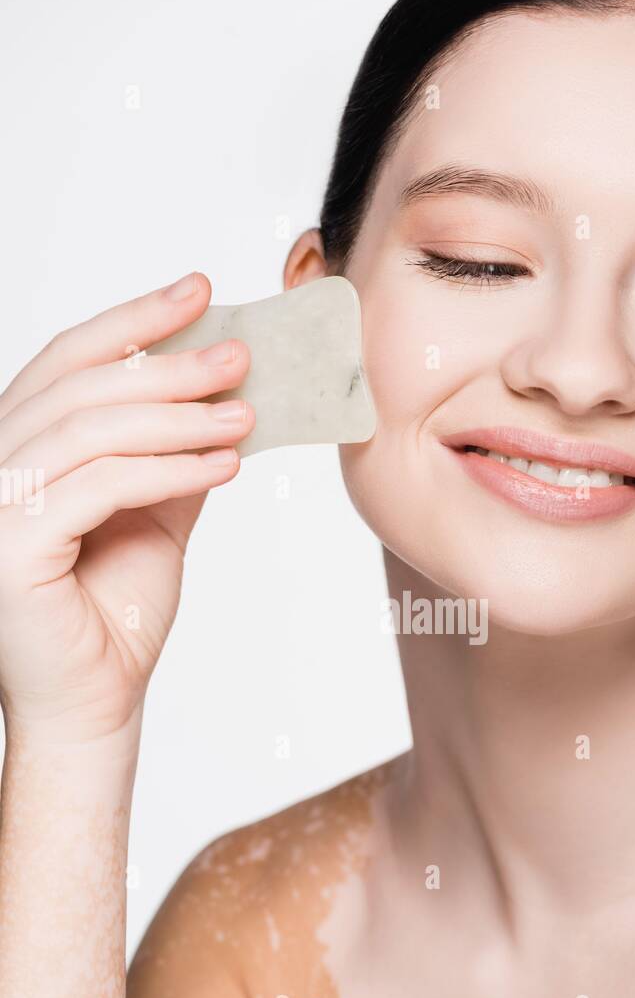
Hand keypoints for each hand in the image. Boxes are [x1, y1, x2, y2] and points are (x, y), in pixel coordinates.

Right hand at [0, 272, 253, 744]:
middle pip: (83, 387)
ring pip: (94, 430)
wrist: (96, 705)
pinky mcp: (11, 544)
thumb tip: (222, 393)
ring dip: (180, 417)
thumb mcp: (154, 511)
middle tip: (242, 357)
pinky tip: (225, 466)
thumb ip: (170, 452)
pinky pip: (104, 485)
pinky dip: (172, 469)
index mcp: (16, 444)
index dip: (134, 320)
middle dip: (170, 365)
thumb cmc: (115, 613)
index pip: (70, 361)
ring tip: (246, 415)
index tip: (202, 292)